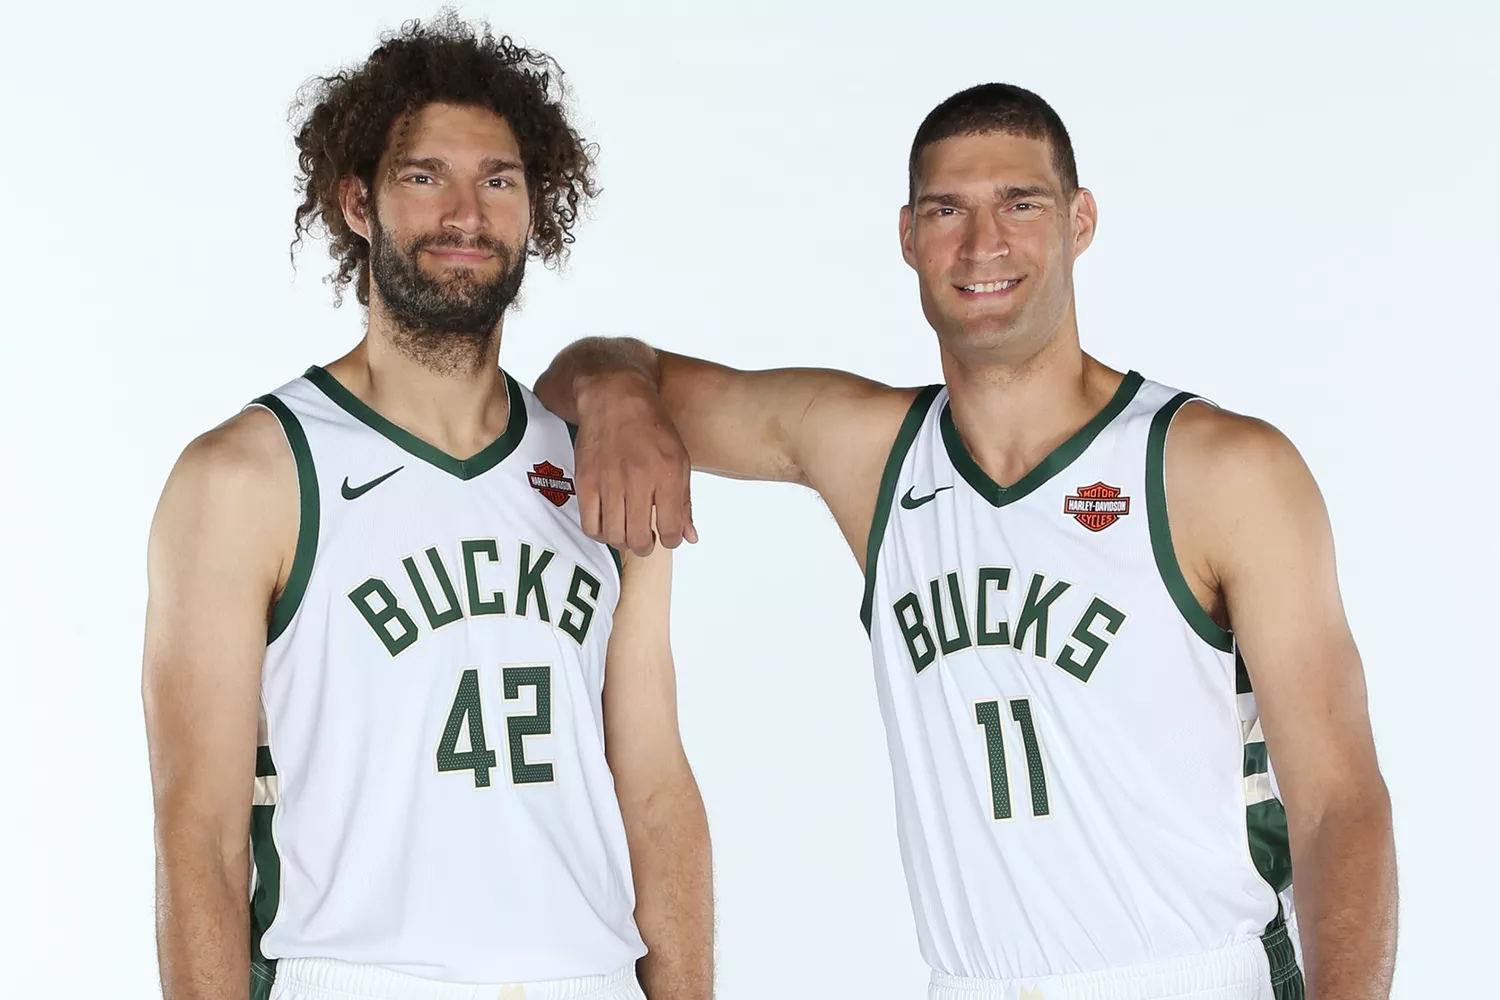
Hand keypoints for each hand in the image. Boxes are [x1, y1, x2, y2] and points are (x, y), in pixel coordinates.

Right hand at [573, 371, 696, 555]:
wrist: (615, 396)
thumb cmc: (652, 428)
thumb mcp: (679, 459)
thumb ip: (684, 502)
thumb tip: (690, 537)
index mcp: (668, 474)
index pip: (671, 530)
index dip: (671, 539)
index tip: (667, 535)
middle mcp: (639, 479)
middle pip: (639, 539)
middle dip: (646, 546)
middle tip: (646, 539)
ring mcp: (610, 481)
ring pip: (614, 536)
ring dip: (623, 541)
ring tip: (627, 531)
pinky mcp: (586, 480)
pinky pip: (590, 524)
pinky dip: (600, 532)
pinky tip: (608, 523)